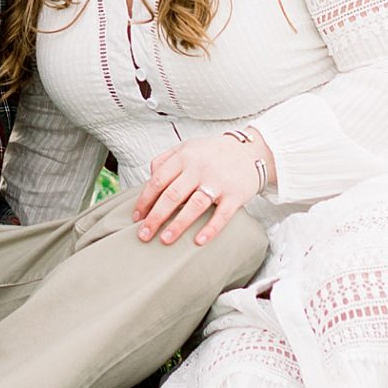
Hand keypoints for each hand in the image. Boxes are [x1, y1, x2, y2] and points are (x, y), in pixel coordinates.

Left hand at [133, 132, 271, 247]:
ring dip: (178, 224)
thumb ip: (166, 159)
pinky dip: (210, 228)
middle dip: (155, 217)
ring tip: (164, 240)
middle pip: (172, 195)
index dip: (145, 200)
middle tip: (143, 235)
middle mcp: (199, 168)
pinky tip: (198, 241)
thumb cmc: (214, 152)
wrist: (250, 151)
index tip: (137, 216)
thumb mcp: (188, 147)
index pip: (158, 180)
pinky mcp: (235, 195)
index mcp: (185, 156)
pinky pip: (222, 214)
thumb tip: (149, 177)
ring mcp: (218, 182)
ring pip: (194, 205)